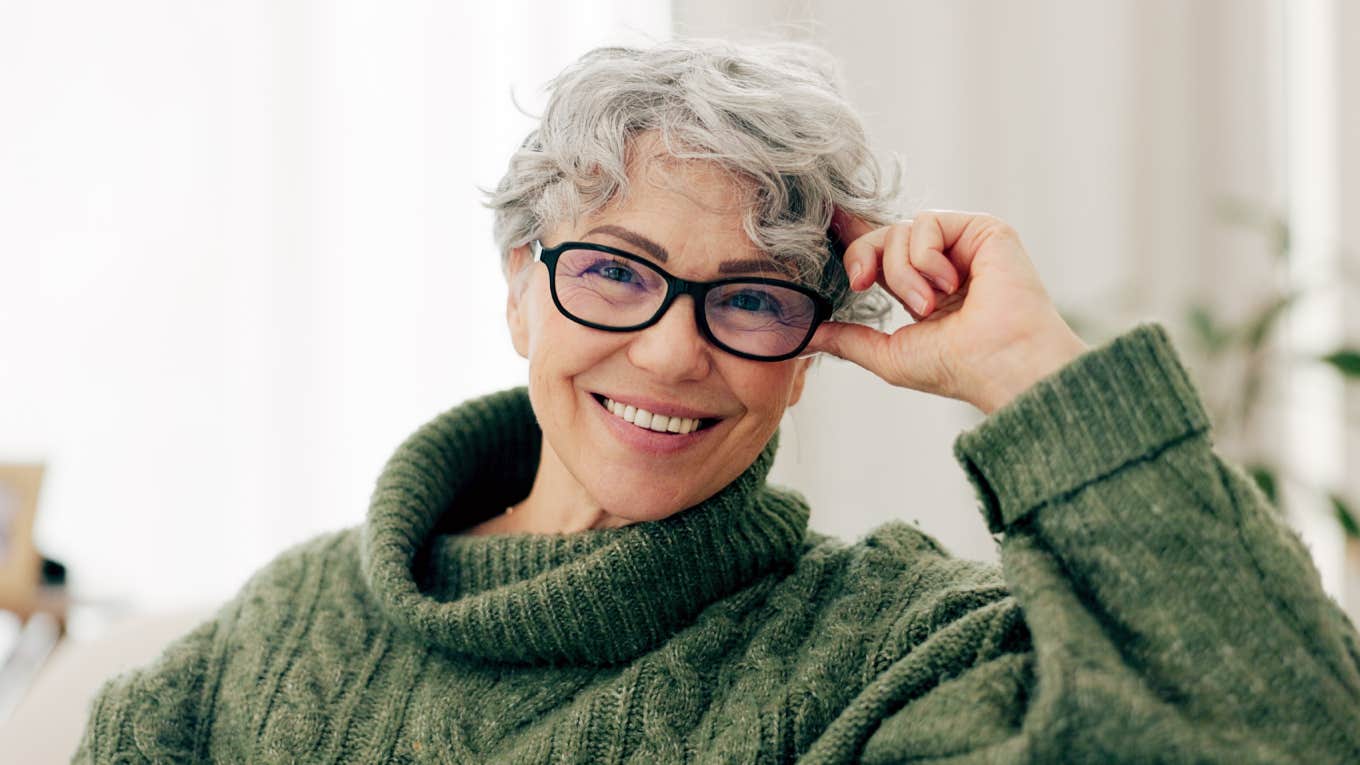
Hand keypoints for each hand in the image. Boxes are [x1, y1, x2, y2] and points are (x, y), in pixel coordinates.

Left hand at [804, 209, 1087, 413]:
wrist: (1001, 365)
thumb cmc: (956, 368)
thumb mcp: (887, 355)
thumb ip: (846, 340)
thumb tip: (803, 335)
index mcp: (921, 289)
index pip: (878, 253)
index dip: (850, 241)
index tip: (820, 228)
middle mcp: (942, 263)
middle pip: (881, 235)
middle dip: (865, 260)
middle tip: (867, 287)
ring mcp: (963, 245)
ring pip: (900, 230)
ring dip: (903, 273)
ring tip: (930, 306)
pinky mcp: (983, 229)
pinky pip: (927, 221)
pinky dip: (925, 257)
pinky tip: (950, 286)